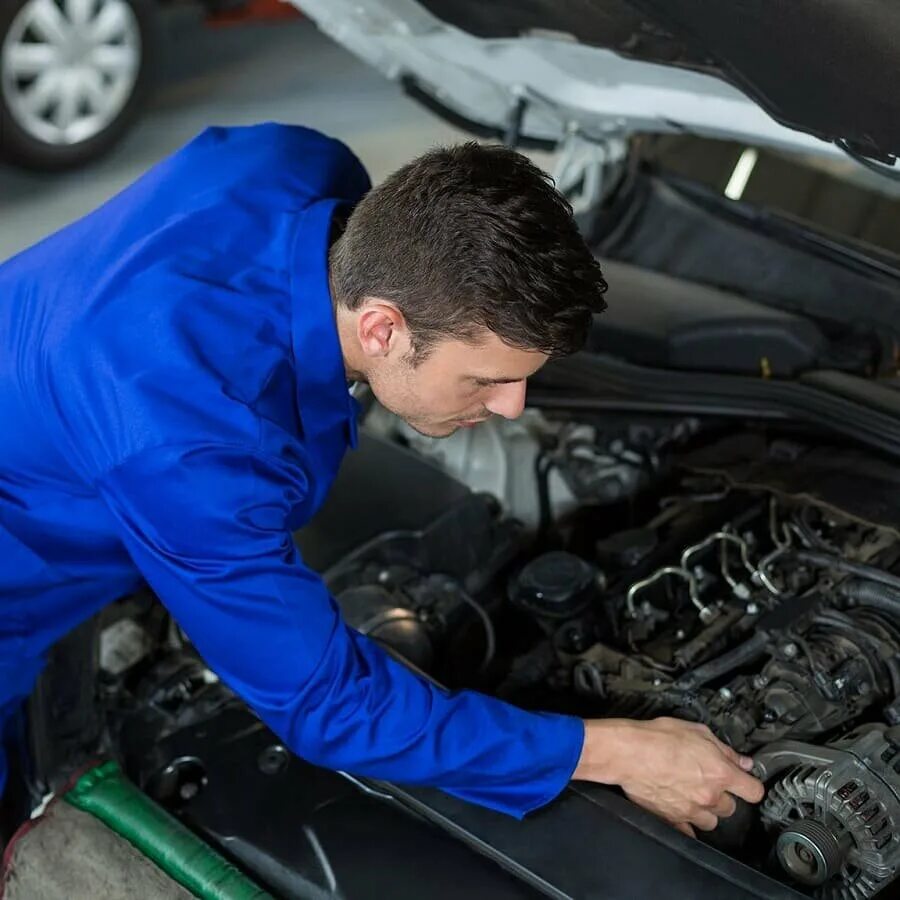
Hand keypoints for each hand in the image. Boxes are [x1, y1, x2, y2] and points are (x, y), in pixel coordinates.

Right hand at [571, 717, 763, 836]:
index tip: (744, 782)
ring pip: (711, 822)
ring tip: (691, 795)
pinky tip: (679, 809)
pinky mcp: (672, 819)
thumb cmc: (658, 737)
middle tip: (707, 781)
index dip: (750, 786)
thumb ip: (724, 749)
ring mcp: (691, 811)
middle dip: (722, 796)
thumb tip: (741, 761)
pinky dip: (687, 823)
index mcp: (720, 773)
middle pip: (731, 808)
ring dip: (706, 811)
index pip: (754, 791)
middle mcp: (709, 796)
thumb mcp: (696, 731)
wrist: (628, 753)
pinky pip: (688, 831)